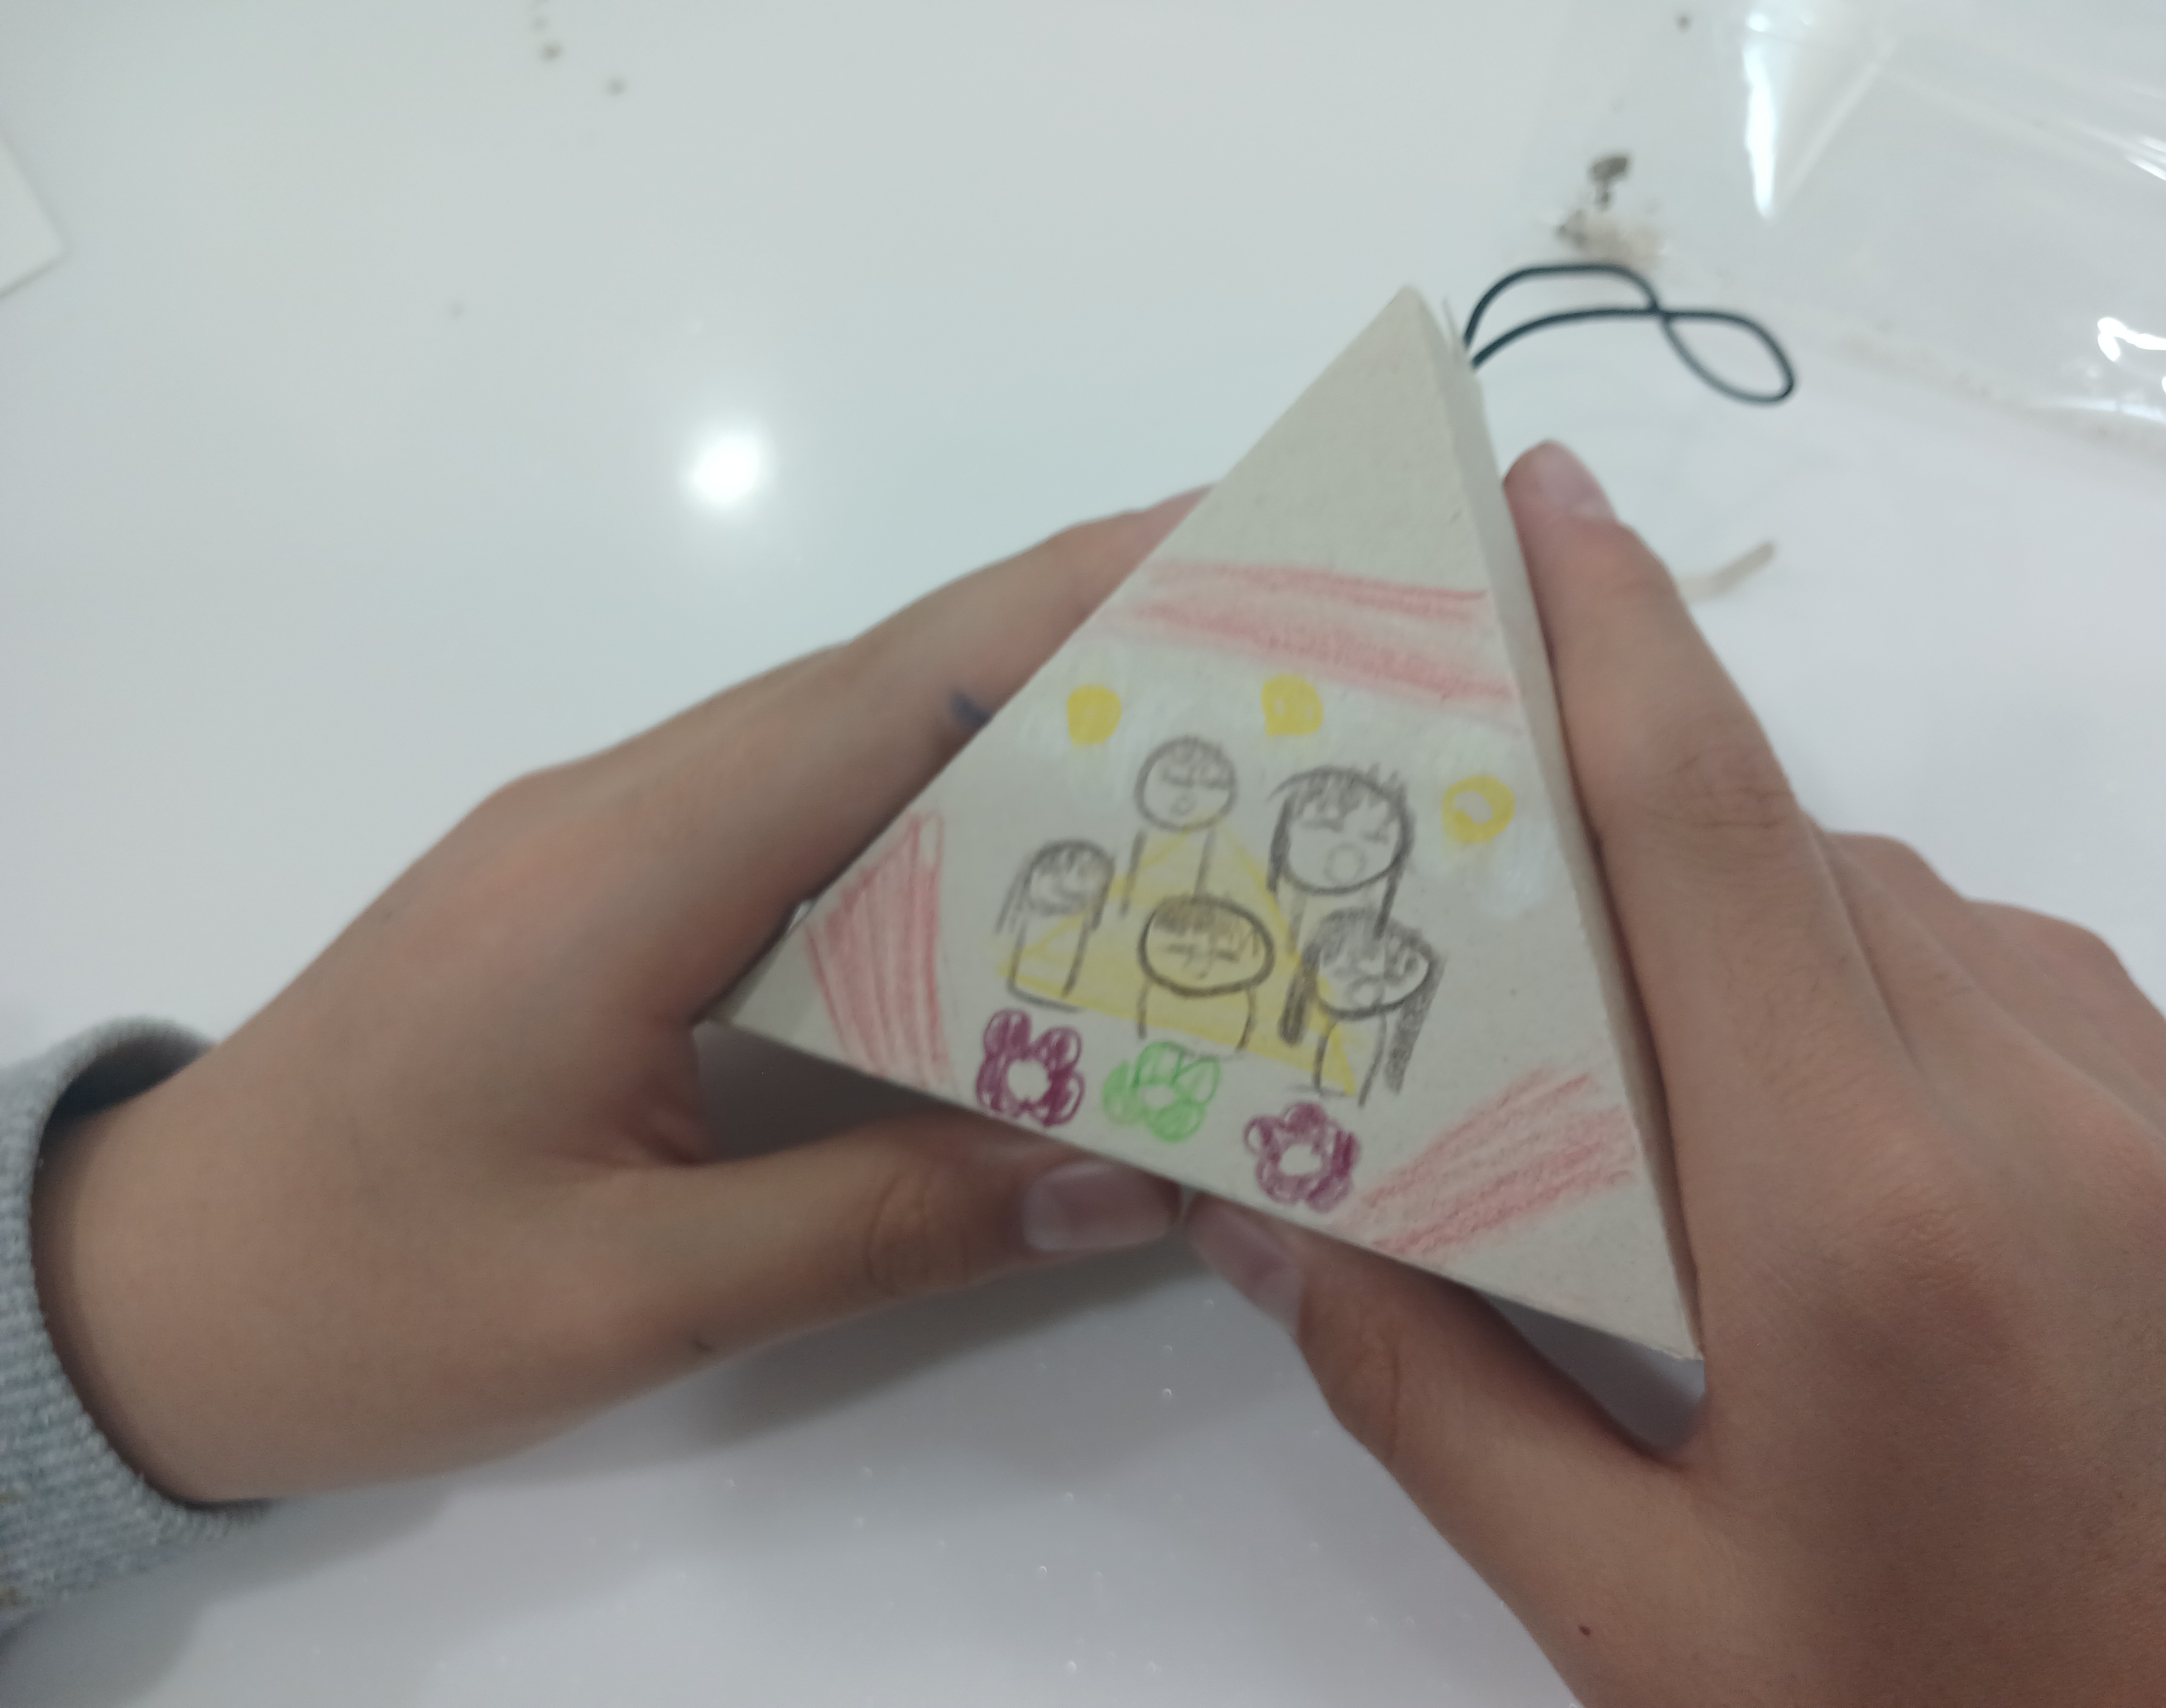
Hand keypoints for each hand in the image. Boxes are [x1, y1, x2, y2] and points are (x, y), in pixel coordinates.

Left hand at [33, 496, 1196, 1504]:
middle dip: (1076, 638)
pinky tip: (1017, 862)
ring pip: (838, 738)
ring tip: (1190, 743)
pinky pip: (787, 804)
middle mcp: (617, 808)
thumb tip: (1122, 1174)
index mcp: (627, 871)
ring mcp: (596, 835)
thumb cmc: (362, 1299)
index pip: (887, 693)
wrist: (144, 1293)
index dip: (1063, 605)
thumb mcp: (629, 1298)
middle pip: (881, 682)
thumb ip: (882, 1226)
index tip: (1222, 546)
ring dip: (1005, 718)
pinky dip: (920, 801)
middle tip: (1268, 647)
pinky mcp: (592, 885)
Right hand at [1190, 443, 2165, 1705]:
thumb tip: (1275, 1219)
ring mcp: (2149, 1107)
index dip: (1610, 637)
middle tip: (1470, 819)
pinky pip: (1997, 971)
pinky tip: (1795, 1104)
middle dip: (1617, 795)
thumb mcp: (1641, 1618)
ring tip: (1611, 1015)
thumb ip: (1435, 1396)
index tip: (1535, 500)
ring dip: (1737, 905)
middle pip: (1781, 850)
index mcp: (1857, 1212)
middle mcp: (2024, 1104)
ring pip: (1890, 904)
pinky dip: (1861, 975)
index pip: (1705, 828)